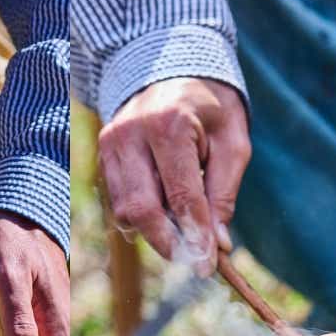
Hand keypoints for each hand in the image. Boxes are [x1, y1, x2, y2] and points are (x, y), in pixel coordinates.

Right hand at [98, 77, 250, 275]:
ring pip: (125, 211)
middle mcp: (131, 134)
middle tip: (192, 259)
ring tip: (182, 229)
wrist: (170, 69)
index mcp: (169, 125)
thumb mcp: (233, 143)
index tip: (207, 267)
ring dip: (154, 232)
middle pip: (143, 210)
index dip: (195, 237)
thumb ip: (224, 193)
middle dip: (169, 243)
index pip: (181, 197)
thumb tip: (218, 244)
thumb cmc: (210, 108)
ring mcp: (110, 144)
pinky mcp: (102, 155)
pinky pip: (118, 202)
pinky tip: (163, 210)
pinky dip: (141, 217)